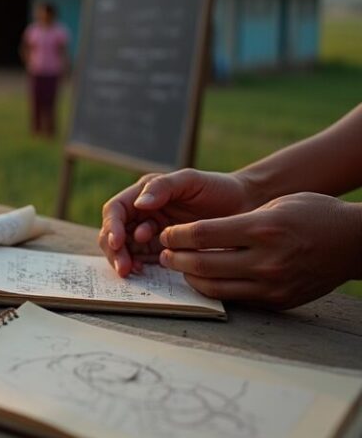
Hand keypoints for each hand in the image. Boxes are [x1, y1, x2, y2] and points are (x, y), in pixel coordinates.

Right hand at [99, 169, 257, 276]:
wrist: (247, 206)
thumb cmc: (220, 188)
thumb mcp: (191, 180)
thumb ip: (163, 187)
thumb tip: (139, 204)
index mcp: (145, 193)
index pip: (116, 210)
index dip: (113, 226)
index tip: (118, 243)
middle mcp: (144, 212)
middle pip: (114, 231)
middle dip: (114, 249)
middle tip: (123, 267)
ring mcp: (152, 230)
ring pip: (125, 247)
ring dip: (123, 259)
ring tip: (132, 271)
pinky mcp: (164, 248)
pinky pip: (143, 257)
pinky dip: (138, 265)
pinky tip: (144, 271)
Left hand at [159, 193, 361, 309]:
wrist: (353, 241)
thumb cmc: (313, 214)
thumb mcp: (275, 204)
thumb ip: (236, 220)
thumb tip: (195, 233)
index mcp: (262, 229)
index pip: (202, 234)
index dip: (176, 235)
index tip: (165, 234)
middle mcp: (266, 260)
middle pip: (201, 264)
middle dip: (175, 258)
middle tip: (164, 253)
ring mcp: (272, 284)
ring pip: (214, 287)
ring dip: (190, 278)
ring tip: (179, 267)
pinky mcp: (278, 301)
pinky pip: (235, 298)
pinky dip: (214, 289)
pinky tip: (205, 279)